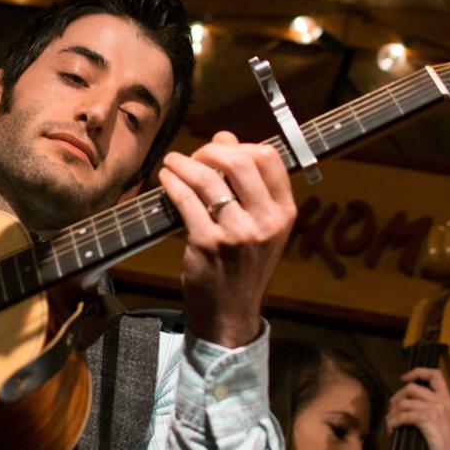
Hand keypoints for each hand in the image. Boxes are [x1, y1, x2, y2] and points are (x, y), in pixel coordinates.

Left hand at [158, 131, 295, 347]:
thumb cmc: (242, 265)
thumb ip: (246, 183)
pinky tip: (166, 179)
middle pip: (240, 161)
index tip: (222, 150)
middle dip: (210, 150)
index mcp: (284, 213)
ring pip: (208, 178)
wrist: (230, 312)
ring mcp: (237, 234)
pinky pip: (186, 200)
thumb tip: (225, 136)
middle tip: (195, 156)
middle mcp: (266, 222)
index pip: (269, 158)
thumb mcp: (258, 225)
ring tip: (173, 162)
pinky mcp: (207, 244)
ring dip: (184, 163)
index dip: (241, 145)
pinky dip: (172, 183)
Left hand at [386, 367, 449, 449]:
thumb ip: (429, 405)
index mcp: (447, 399)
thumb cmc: (442, 441)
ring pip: (404, 402)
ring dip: (392, 413)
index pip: (435, 374)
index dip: (418, 372)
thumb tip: (404, 398)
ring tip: (390, 421)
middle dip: (397, 397)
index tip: (404, 377)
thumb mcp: (441, 418)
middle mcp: (442, 401)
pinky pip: (402, 416)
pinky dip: (393, 423)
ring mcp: (435, 409)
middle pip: (411, 388)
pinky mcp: (427, 418)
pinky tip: (391, 429)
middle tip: (392, 408)